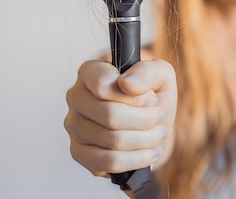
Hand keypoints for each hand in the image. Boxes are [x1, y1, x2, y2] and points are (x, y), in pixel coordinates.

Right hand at [64, 57, 176, 175]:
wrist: (153, 122)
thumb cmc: (153, 94)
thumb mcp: (161, 73)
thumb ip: (147, 72)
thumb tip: (127, 83)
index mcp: (90, 72)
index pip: (103, 85)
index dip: (135, 97)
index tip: (150, 99)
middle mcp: (76, 98)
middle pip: (110, 116)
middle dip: (145, 120)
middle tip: (159, 116)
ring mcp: (75, 127)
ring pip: (112, 141)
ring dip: (145, 139)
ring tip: (157, 133)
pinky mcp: (79, 153)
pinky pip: (108, 162)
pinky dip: (137, 159)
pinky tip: (149, 151)